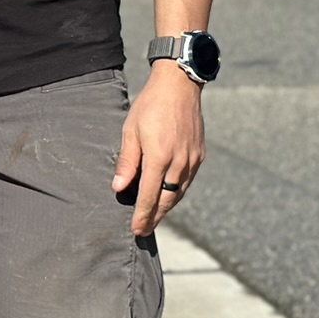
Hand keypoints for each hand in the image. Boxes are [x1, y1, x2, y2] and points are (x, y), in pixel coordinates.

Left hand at [113, 61, 205, 237]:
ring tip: (154, 217)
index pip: (150, 196)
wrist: (179, 86)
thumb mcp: (130, 131)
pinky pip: (187, 181)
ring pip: (179, 192)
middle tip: (143, 230)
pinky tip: (168, 196)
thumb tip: (119, 188)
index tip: (136, 229)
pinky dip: (176, 192)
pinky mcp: (199, 155)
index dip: (142, 215)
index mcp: (159, 157)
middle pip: (167, 200)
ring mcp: (192, 159)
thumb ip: (127, 162)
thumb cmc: (150, 106)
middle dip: (155, 217)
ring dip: (166, 207)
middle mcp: (179, 162)